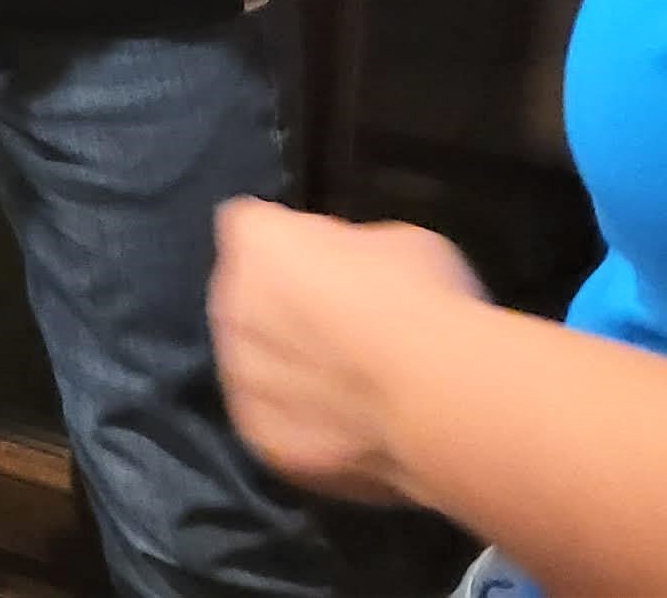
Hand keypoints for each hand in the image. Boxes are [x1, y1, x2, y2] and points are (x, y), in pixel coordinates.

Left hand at [210, 198, 486, 504]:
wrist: (435, 398)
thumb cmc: (424, 304)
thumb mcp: (399, 243)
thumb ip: (351, 252)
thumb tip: (351, 269)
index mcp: (258, 242)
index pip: (257, 229)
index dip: (298, 244)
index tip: (332, 261)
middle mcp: (230, 303)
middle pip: (249, 297)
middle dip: (286, 306)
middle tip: (347, 322)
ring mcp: (240, 377)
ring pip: (255, 362)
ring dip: (287, 365)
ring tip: (351, 379)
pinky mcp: (263, 437)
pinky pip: (277, 420)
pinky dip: (304, 421)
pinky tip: (350, 423)